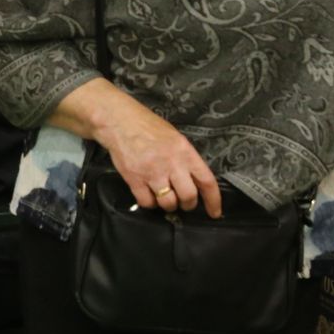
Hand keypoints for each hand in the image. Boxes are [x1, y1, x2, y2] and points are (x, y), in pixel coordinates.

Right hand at [95, 94, 221, 217]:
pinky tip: (148, 194)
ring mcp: (152, 173)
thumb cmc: (148, 126)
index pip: (206, 181)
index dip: (213, 200)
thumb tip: (193, 180)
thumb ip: (185, 158)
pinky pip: (147, 202)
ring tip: (164, 197)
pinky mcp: (134, 179)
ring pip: (168, 203)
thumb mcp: (175, 137)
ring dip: (168, 205)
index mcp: (185, 151)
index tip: (214, 212)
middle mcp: (171, 163)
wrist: (119, 121)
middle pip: (188, 197)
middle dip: (187, 204)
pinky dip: (150, 203)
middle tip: (183, 202)